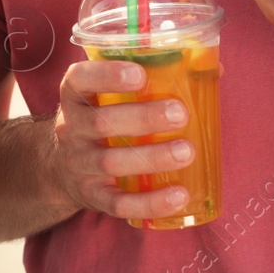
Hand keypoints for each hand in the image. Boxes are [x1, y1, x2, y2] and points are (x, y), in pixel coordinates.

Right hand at [49, 59, 195, 219]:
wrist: (61, 168)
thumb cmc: (102, 120)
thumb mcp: (109, 96)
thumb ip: (152, 78)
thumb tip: (212, 69)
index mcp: (75, 97)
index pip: (79, 80)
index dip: (106, 75)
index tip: (139, 74)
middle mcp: (70, 129)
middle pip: (100, 122)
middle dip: (142, 118)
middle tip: (180, 113)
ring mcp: (79, 165)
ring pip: (111, 162)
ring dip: (151, 157)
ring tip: (186, 151)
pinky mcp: (92, 196)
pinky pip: (119, 203)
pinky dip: (150, 202)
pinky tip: (178, 195)